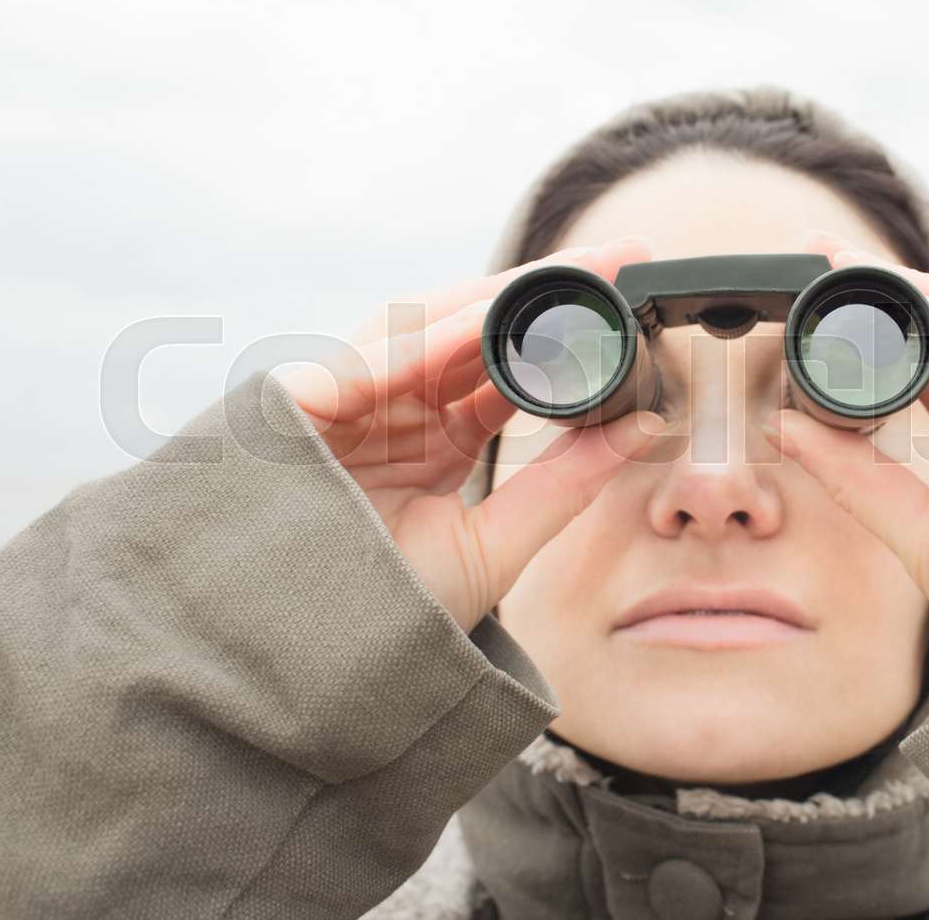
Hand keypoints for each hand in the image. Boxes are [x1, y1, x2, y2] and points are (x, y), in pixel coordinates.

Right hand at [275, 236, 665, 633]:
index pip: (511, 367)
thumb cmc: (382, 620)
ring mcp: (351, 402)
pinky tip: (495, 316)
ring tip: (579, 268)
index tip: (633, 302)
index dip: (570, 332)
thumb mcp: (490, 551)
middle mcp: (397, 410)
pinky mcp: (301, 404)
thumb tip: (643, 426)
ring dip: (503, 294)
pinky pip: (375, 357)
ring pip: (429, 324)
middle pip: (477, 330)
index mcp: (437, 441)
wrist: (285, 671)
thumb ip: (561, 488)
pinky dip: (433, 336)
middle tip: (625, 257)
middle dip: (549, 291)